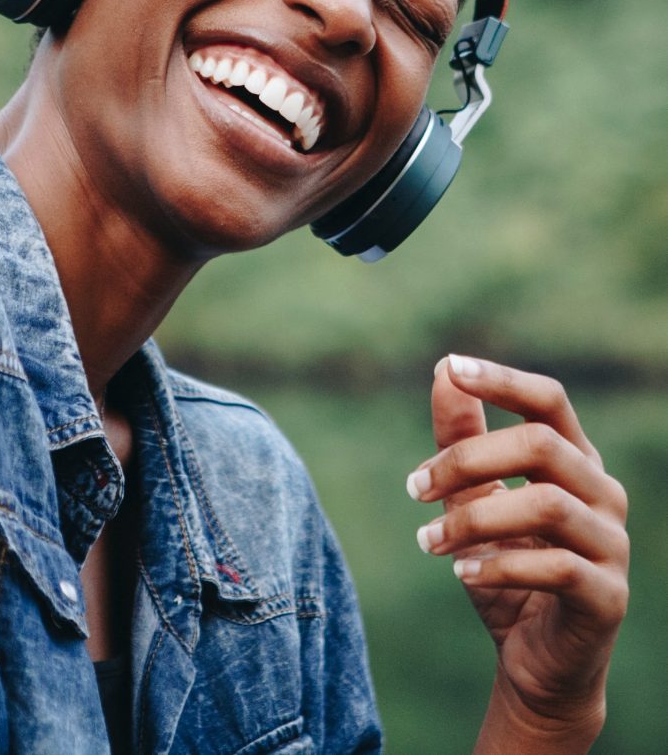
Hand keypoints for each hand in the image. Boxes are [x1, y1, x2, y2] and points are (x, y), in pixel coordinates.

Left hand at [407, 355, 628, 748]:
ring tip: (427, 541)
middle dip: (466, 460)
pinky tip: (461, 572)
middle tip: (414, 488)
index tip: (452, 367)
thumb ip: (461, 435)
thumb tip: (445, 369)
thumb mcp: (472, 495)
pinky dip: (498, 565)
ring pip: (545, 504)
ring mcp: (612, 544)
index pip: (548, 400)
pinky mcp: (608, 596)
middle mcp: (602, 493)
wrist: (534, 659)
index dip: (503, 379)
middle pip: (540, 445)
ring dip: (471, 518)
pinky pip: (557, 567)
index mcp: (573, 460)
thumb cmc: (504, 562)